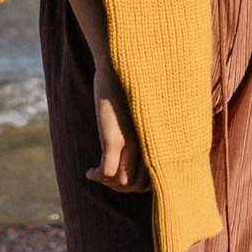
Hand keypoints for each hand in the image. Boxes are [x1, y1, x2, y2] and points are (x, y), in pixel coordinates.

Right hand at [88, 68, 146, 190]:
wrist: (120, 63)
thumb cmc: (135, 87)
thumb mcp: (148, 113)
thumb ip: (149, 134)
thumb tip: (144, 152)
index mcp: (161, 140)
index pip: (156, 179)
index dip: (138, 186)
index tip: (124, 180)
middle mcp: (150, 144)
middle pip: (138, 186)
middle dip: (121, 188)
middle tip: (108, 179)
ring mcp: (132, 142)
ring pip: (122, 182)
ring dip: (108, 183)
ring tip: (98, 174)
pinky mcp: (114, 137)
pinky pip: (107, 171)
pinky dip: (97, 176)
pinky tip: (90, 172)